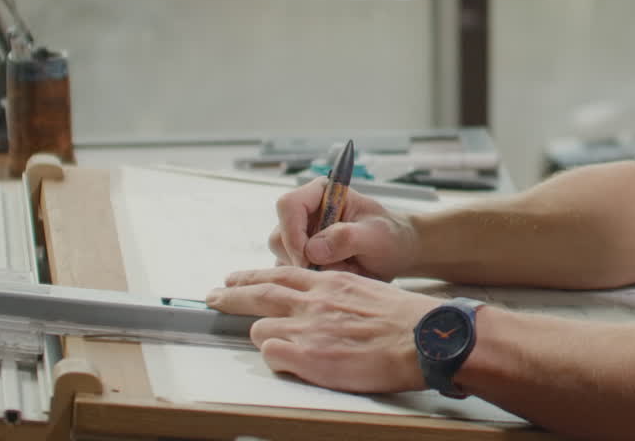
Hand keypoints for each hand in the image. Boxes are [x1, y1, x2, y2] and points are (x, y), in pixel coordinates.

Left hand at [206, 267, 438, 392]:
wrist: (421, 338)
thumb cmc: (406, 319)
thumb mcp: (369, 291)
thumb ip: (341, 294)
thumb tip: (328, 306)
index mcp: (330, 282)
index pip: (282, 274)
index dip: (254, 276)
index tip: (236, 277)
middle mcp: (314, 301)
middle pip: (259, 294)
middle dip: (232, 294)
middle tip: (213, 295)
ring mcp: (308, 329)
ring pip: (260, 328)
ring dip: (262, 334)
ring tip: (269, 341)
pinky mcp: (308, 357)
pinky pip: (271, 355)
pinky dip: (274, 358)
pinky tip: (287, 361)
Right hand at [269, 178, 416, 279]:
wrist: (397, 254)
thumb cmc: (390, 236)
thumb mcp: (376, 235)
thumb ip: (347, 237)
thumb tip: (313, 249)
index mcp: (321, 193)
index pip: (288, 205)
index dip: (293, 233)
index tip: (308, 258)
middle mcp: (305, 215)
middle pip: (279, 237)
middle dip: (303, 260)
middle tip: (335, 269)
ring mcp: (301, 239)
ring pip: (283, 260)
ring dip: (312, 273)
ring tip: (347, 270)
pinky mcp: (301, 261)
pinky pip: (293, 276)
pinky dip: (314, 282)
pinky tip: (340, 276)